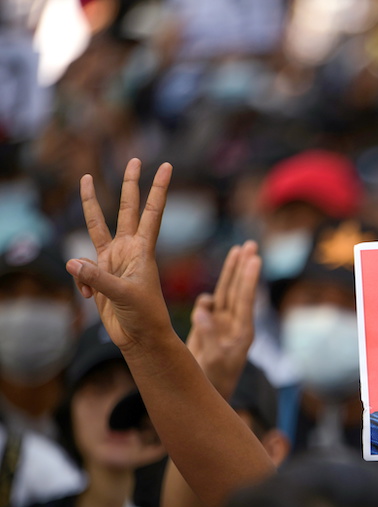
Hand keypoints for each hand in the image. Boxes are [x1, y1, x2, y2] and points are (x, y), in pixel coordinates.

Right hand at [67, 158, 173, 352]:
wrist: (140, 337)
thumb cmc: (145, 316)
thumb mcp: (125, 296)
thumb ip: (99, 279)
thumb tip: (72, 262)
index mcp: (143, 250)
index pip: (152, 213)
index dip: (158, 190)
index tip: (165, 166)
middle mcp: (129, 249)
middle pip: (128, 209)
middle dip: (130, 184)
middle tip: (135, 159)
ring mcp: (114, 260)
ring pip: (98, 226)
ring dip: (92, 204)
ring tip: (86, 177)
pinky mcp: (100, 275)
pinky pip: (82, 269)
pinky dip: (82, 281)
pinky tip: (90, 298)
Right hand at [186, 241, 260, 398]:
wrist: (208, 393)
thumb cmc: (215, 379)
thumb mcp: (214, 359)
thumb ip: (209, 334)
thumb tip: (204, 309)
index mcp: (243, 332)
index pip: (246, 300)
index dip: (249, 279)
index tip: (255, 259)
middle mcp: (234, 324)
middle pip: (238, 290)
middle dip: (243, 267)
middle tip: (250, 245)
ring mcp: (221, 324)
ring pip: (226, 292)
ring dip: (231, 272)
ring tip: (238, 250)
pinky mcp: (208, 327)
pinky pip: (208, 307)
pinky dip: (207, 300)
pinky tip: (207, 301)